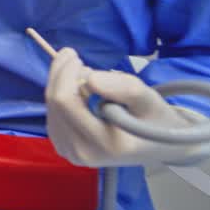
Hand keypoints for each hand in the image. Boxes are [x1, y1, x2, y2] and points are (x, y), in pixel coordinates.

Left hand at [45, 47, 209, 166]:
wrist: (159, 145)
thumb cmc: (155, 119)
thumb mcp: (148, 99)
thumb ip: (124, 88)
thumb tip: (90, 79)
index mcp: (104, 144)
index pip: (65, 102)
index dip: (64, 73)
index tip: (74, 55)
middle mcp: (83, 153)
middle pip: (54, 103)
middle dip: (61, 76)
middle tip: (78, 60)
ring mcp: (72, 154)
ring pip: (50, 108)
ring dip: (61, 86)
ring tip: (84, 77)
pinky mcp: (65, 149)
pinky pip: (53, 116)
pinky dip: (61, 98)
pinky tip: (77, 91)